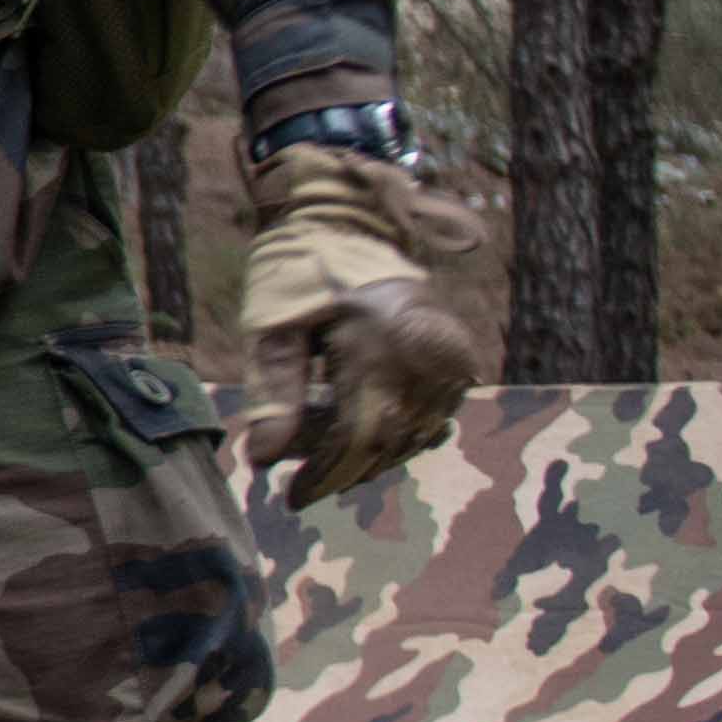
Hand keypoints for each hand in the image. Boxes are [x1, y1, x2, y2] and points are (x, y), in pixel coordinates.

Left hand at [231, 144, 477, 509]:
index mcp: (383, 344)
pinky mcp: (458, 363)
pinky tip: (351, 415)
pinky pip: (426, 419)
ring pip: (408, 437)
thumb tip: (262, 460)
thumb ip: (273, 392)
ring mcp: (451, 361)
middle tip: (295, 466)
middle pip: (385, 443)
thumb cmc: (300, 271)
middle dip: (337, 465)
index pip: (360, 438)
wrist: (350, 224)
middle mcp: (430, 356)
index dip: (325, 476)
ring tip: (316, 429)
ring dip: (361, 449)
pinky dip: (388, 430)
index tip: (291, 498)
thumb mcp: (272, 326)